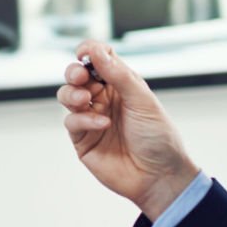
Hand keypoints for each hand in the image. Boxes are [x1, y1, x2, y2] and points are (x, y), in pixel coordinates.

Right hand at [58, 41, 199, 217]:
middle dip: (74, 71)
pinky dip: (83, 119)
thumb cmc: (158, 137)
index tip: (85, 52)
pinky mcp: (83, 139)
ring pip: (67, 96)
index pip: (100, 59)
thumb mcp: (142, 100)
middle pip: (78, 75)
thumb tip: (96, 50)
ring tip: (85, 99)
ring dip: (72, 93)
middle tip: (80, 75)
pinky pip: (72, 121)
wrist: (159, 176)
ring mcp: (92, 118)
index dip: (90, 51)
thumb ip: (118, 75)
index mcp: (121, 85)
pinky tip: (102, 124)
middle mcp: (104, 99)